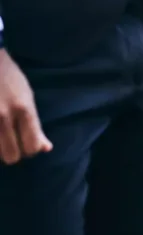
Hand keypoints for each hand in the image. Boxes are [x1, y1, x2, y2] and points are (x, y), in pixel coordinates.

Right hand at [0, 49, 51, 164]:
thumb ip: (36, 125)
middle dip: (13, 152)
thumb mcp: (28, 98)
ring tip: (1, 134)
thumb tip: (46, 148)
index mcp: (23, 110)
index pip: (32, 147)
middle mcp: (3, 117)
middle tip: (11, 141)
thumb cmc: (9, 78)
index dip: (31, 149)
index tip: (26, 142)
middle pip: (12, 156)